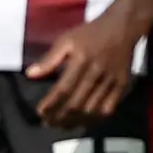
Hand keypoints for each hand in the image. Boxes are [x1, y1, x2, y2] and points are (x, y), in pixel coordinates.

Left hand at [26, 11, 142, 127]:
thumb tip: (30, 75)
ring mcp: (111, 81)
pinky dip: (94, 119)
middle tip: (48, 122)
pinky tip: (83, 121)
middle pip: (76, 103)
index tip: (40, 112)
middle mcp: (96, 73)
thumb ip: (49, 59)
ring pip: (91, 110)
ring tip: (61, 125)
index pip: (63, 89)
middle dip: (59, 116)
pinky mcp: (122, 85)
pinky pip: (108, 108)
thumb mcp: (66, 40)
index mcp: (81, 60)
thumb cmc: (90, 34)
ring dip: (74, 121)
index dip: (50, 104)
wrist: (122, 28)